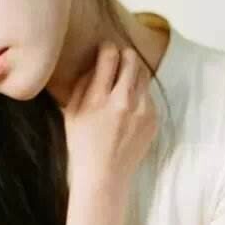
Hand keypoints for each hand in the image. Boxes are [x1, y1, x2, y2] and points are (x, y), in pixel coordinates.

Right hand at [62, 41, 158, 187]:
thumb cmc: (82, 144)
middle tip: (119, 57)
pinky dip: (140, 93)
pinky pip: (149, 94)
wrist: (105, 176)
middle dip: (125, 54)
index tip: (106, 48)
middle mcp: (123, 101)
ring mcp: (142, 111)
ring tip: (124, 82)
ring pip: (143, 75)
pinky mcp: (154, 119)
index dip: (107, 47)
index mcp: (99, 98)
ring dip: (133, 73)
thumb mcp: (71, 112)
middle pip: (132, 60)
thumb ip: (82, 84)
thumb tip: (95, 62)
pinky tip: (129, 106)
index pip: (110, 57)